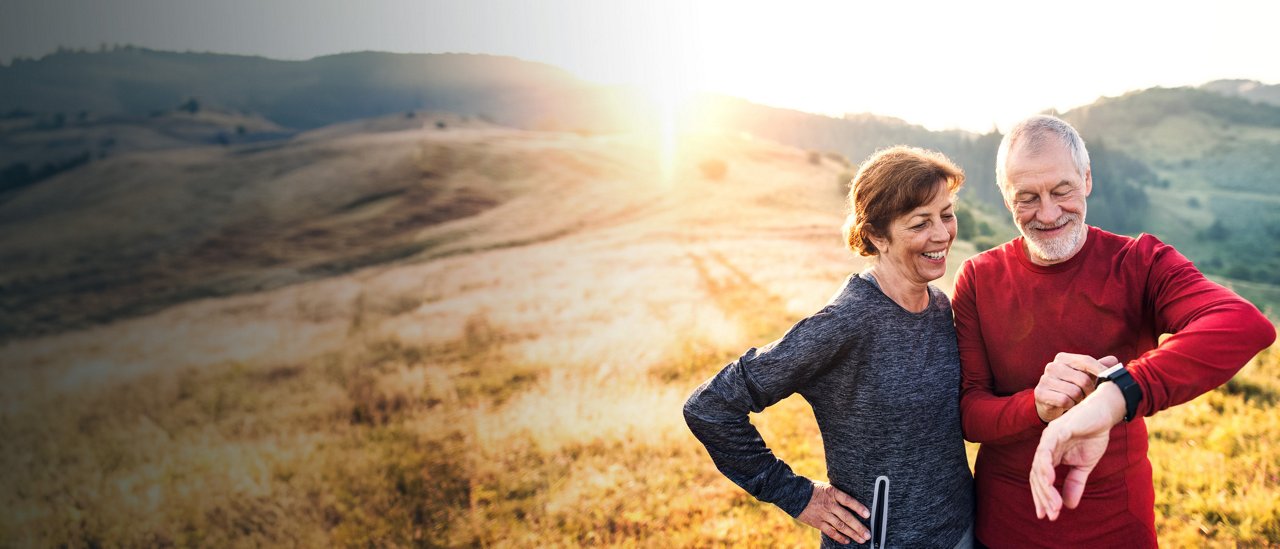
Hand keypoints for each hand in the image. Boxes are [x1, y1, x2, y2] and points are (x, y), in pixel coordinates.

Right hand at [797, 482, 869, 544]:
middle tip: (868, 534)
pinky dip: (839, 537)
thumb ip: (837, 494)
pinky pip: (830, 531)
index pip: (848, 501)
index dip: (858, 508)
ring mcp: (823, 514)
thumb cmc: (812, 489)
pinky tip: (847, 540)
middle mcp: (829, 504)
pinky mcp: (817, 522)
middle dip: (859, 527)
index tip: (868, 515)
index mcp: (832, 493)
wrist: (793, 493)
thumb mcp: (826, 487)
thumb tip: (851, 501)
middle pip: (846, 517)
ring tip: (861, 539)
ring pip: (840, 526)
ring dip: (852, 534)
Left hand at [1030, 381, 1126, 519]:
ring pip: (1039, 466)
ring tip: (1053, 505)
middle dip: (1042, 497)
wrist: (1105, 413)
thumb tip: (1068, 506)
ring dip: (1045, 487)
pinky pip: (1046, 450)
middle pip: (1036, 476)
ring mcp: (1048, 438)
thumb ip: (1075, 482)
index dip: (1042, 497)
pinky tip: (1049, 480)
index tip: (1046, 515)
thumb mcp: (1085, 465)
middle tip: (1050, 514)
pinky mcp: (1057, 430)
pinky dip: (1045, 465)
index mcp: (1049, 454)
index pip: (1039, 479)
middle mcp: (1045, 447)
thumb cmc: (1093, 435)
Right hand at [1034, 354, 1118, 421]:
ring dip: (1079, 400)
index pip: (1086, 360)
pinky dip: (1070, 406)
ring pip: (1074, 392)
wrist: (1051, 405)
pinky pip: (1064, 400)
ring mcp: (1044, 379)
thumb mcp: (1085, 377)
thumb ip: (1098, 368)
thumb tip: (1113, 360)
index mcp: (1063, 358)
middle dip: (1089, 391)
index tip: (1110, 379)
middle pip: (1083, 379)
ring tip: (1077, 401)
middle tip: (1088, 396)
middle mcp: (1052, 366)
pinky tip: (1068, 406)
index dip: (1100, 370)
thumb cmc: (1071, 388)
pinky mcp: (1040, 393)